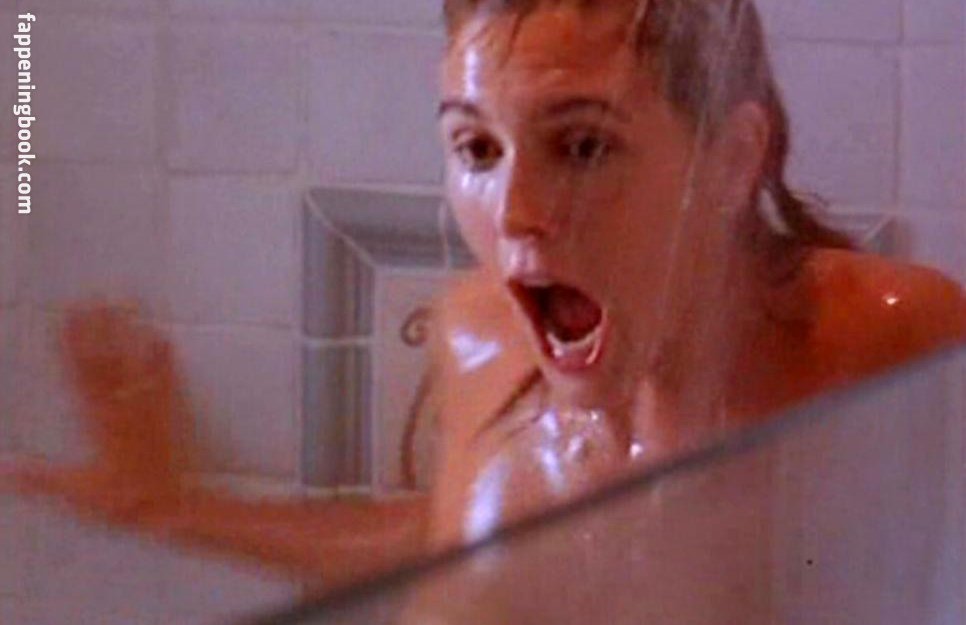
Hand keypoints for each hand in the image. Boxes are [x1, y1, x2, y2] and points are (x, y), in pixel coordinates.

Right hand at [1, 302, 196, 524]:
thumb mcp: (73, 492)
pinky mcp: (169, 413)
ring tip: (128, 302)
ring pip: (136, 362)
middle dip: (99, 327)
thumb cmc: (121, 501)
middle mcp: (120, 408)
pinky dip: (163, 358)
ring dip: (130, 331)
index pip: (79, 375)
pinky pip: (166, 380)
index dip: (72, 343)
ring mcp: (147, 407)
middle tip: (94, 294)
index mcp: (95, 422)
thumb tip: (1, 470)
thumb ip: (37, 479)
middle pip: (107, 360)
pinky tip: (163, 335)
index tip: (66, 314)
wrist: (168, 507)